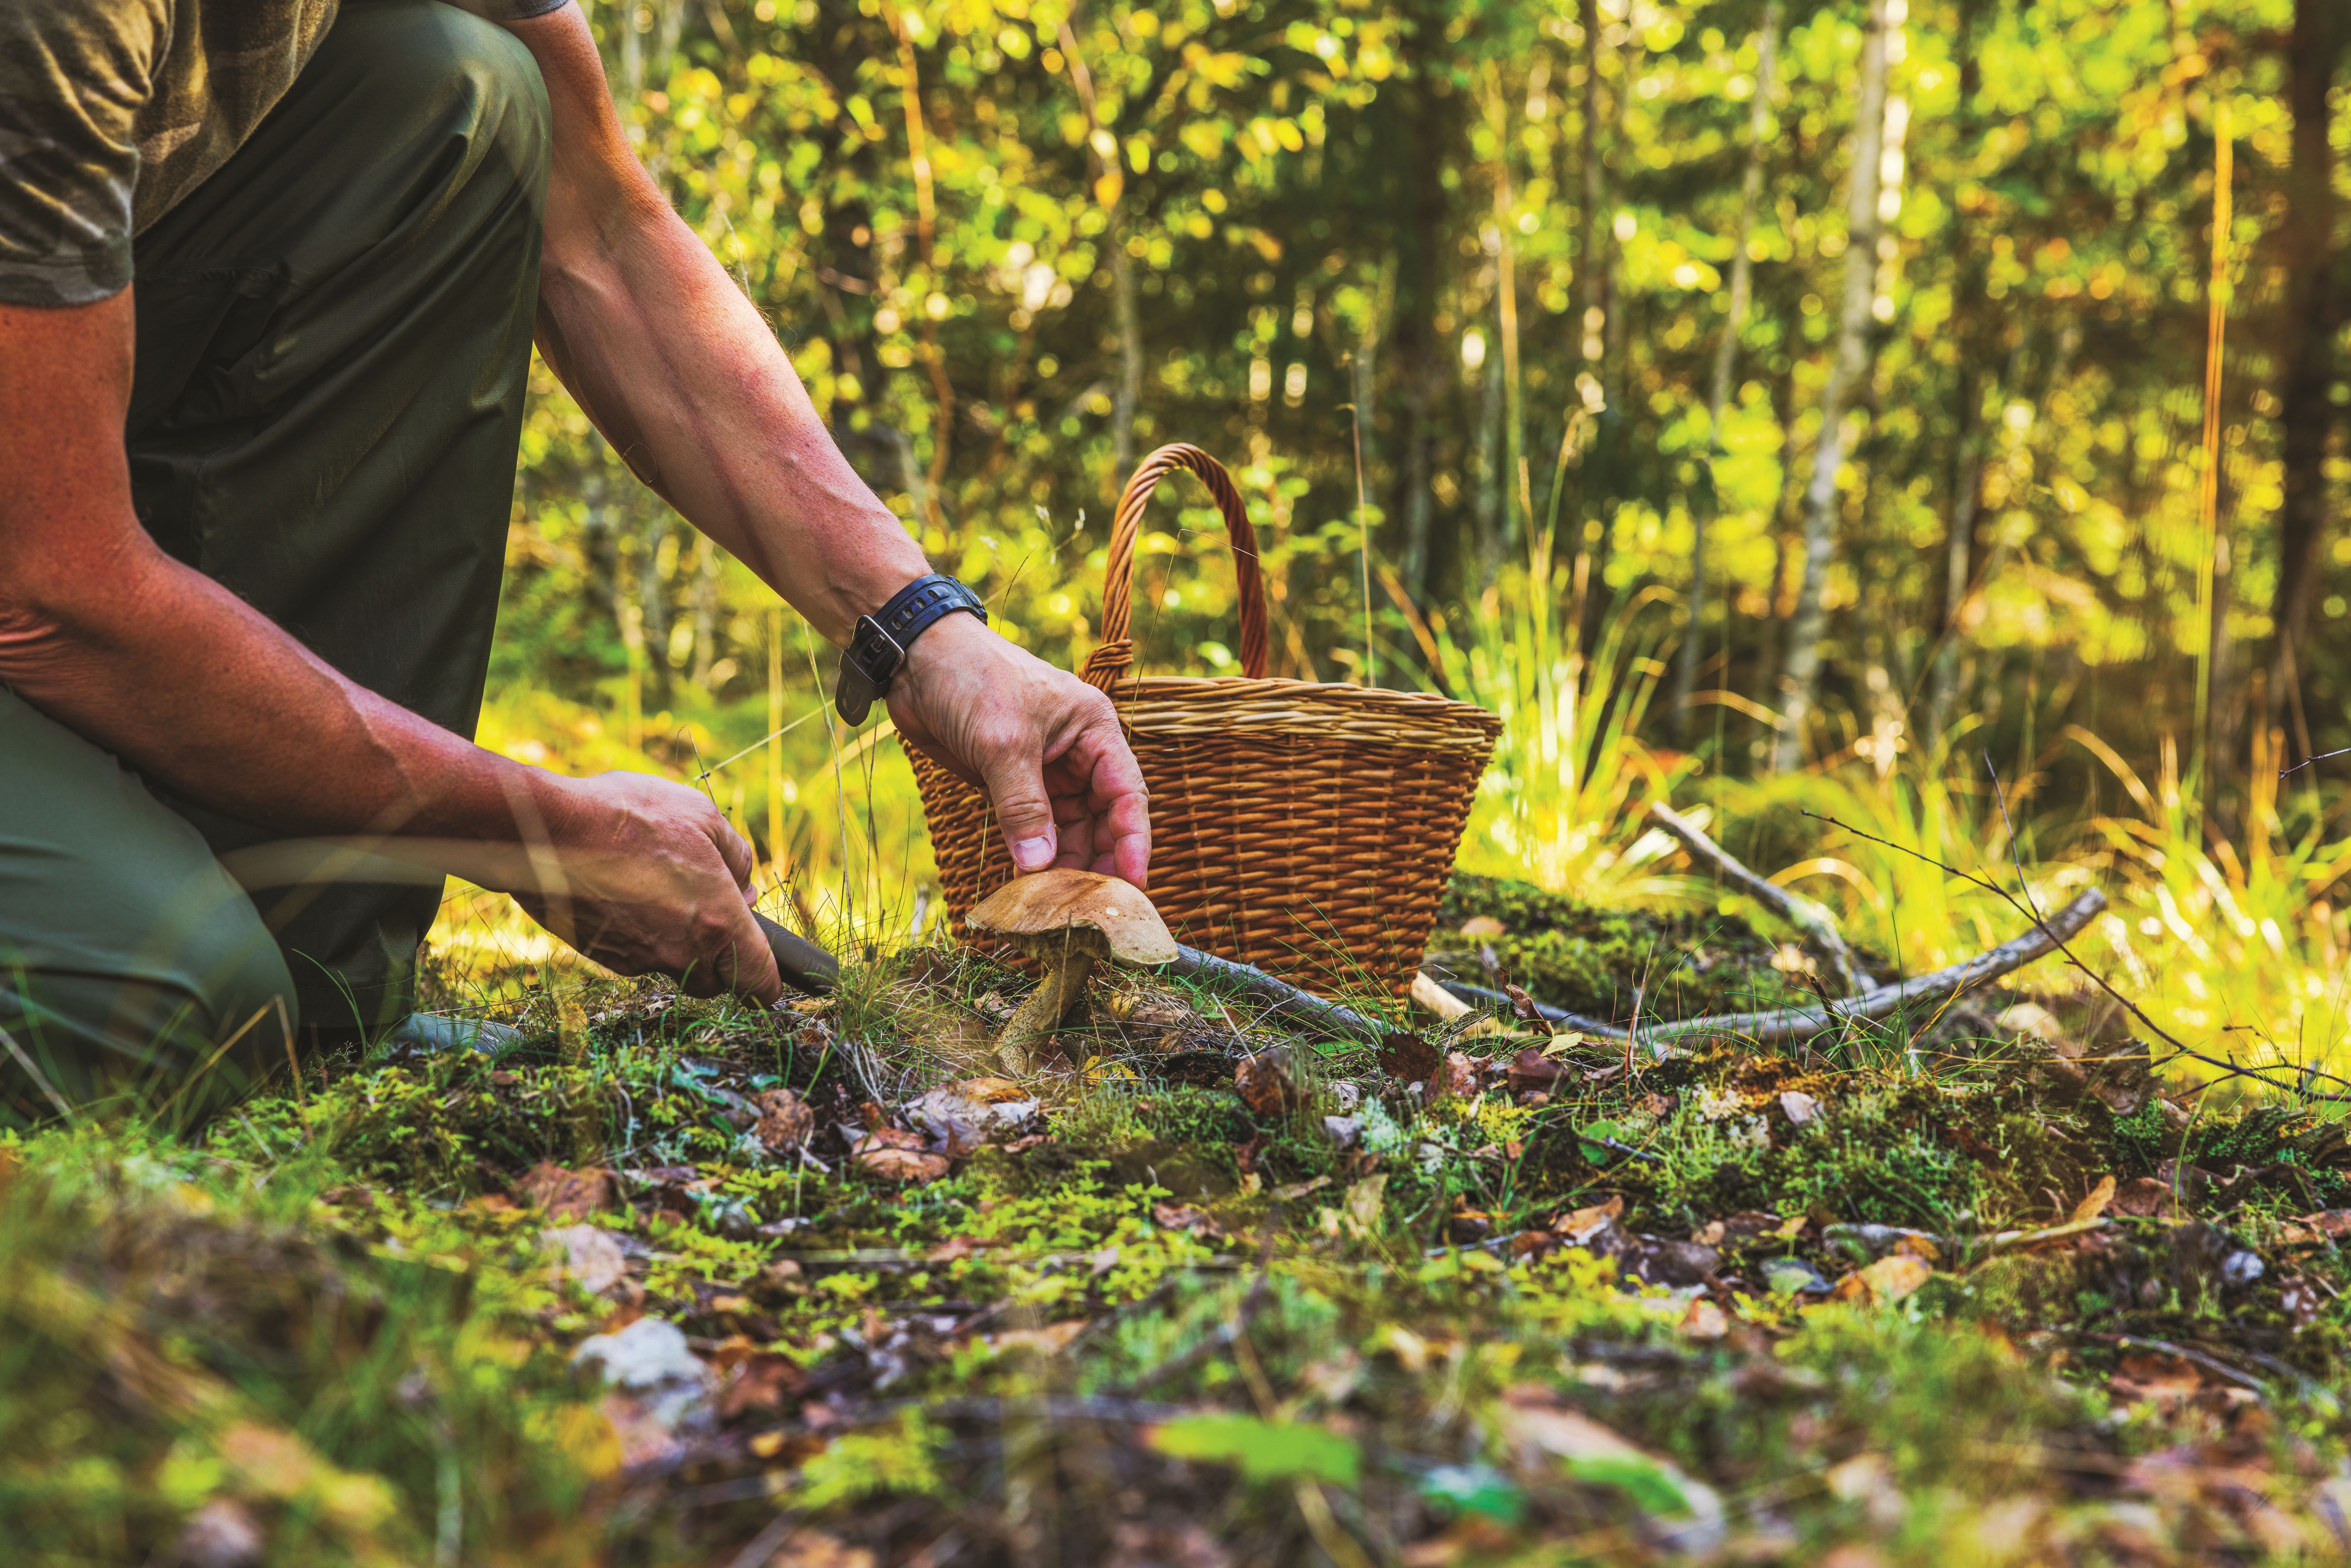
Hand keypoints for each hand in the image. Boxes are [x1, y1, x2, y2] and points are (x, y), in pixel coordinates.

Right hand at [511, 771, 783, 1002]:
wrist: (547, 830)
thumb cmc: (631, 816)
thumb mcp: (703, 817)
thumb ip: (736, 857)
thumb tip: (744, 887)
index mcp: (718, 923)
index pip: (760, 983)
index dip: (770, 980)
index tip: (769, 972)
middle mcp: (681, 953)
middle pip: (716, 981)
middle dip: (721, 956)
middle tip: (709, 908)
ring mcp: (638, 960)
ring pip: (671, 964)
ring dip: (674, 939)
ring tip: (654, 884)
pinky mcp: (602, 956)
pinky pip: (634, 953)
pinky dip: (637, 931)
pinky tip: (620, 890)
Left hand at [886, 613, 1151, 887]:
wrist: (916, 661)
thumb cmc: (972, 679)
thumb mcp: (1003, 743)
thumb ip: (1023, 806)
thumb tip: (1039, 866)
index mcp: (1094, 729)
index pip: (1126, 792)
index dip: (1133, 839)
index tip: (1132, 882)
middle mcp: (1078, 753)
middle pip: (1103, 818)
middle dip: (1098, 860)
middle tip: (1089, 904)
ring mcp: (1046, 771)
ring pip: (1069, 830)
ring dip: (1064, 864)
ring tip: (1055, 901)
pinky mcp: (1013, 785)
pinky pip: (1033, 830)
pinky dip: (1033, 857)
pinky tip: (1028, 883)